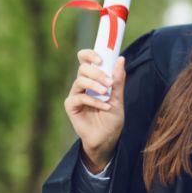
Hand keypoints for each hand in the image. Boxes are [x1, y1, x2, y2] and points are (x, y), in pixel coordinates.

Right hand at [64, 50, 125, 172]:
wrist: (108, 138)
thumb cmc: (112, 117)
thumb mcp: (119, 97)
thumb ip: (118, 79)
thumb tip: (120, 59)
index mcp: (94, 78)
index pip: (86, 59)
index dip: (90, 54)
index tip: (101, 58)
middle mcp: (83, 84)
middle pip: (83, 68)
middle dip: (97, 73)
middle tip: (109, 82)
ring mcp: (76, 95)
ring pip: (80, 81)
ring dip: (95, 85)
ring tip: (107, 94)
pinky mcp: (71, 106)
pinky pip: (79, 98)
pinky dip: (94, 101)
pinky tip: (105, 107)